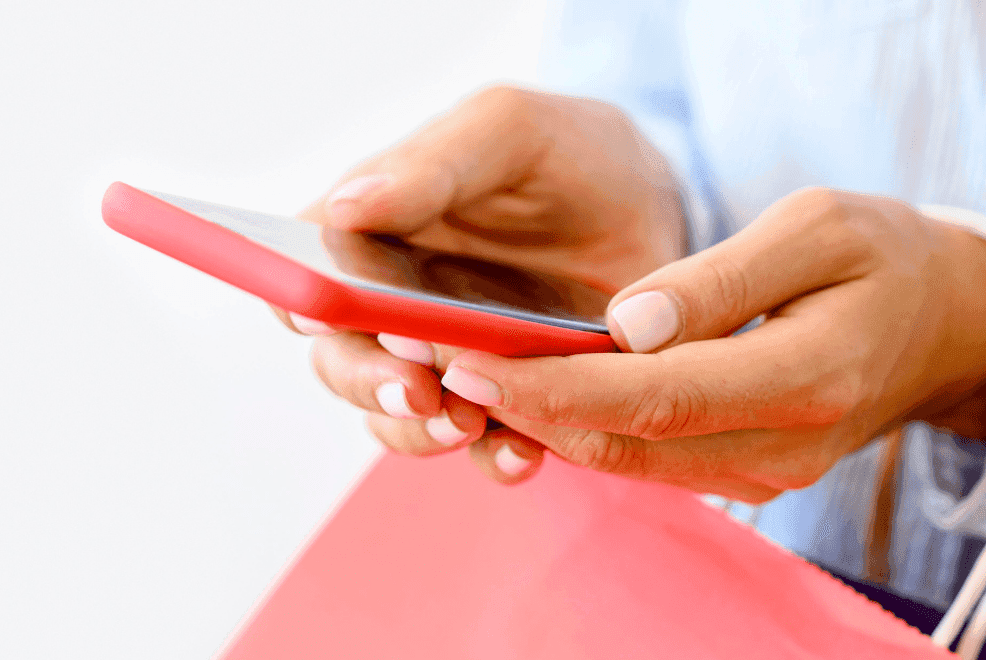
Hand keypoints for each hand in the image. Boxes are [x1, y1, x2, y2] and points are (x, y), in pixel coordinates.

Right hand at [279, 85, 685, 479]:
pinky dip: (493, 456)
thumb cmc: (566, 152)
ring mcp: (443, 358)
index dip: (299, 303)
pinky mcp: (503, 398)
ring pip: (394, 415)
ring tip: (467, 423)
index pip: (302, 277)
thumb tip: (343, 211)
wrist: (657, 206)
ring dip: (419, 429)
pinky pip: (479, 446)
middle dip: (368, 382)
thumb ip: (429, 167)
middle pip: (338, 361)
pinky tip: (522, 451)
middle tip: (416, 387)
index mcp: (367, 232)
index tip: (327, 318)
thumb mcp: (507, 131)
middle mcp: (389, 305)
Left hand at [436, 187, 985, 501]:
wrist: (938, 327)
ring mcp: (753, 475)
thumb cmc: (879, 260)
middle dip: (516, 402)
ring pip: (617, 458)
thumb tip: (622, 322)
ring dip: (530, 419)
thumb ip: (719, 279)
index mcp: (802, 381)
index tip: (469, 354)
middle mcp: (774, 449)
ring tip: (448, 369)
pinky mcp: (731, 475)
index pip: (648, 395)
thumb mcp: (821, 229)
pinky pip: (634, 456)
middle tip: (428, 359)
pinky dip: (568, 426)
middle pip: (618, 439)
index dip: (549, 382)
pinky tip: (509, 386)